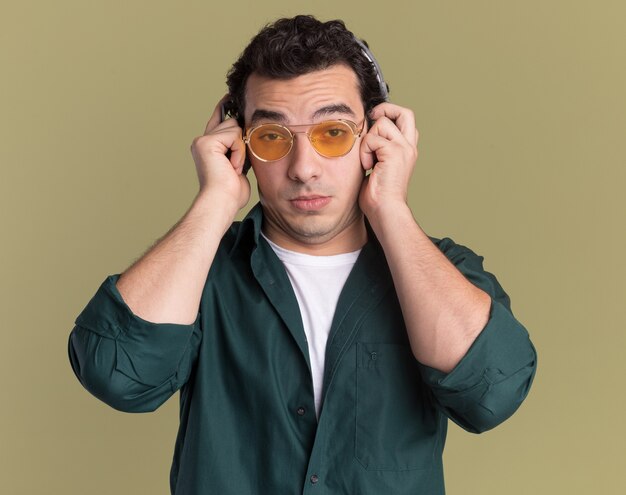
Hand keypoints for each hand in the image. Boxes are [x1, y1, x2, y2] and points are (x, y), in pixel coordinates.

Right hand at [190, 96, 250, 211]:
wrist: (222, 202)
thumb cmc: (231, 192)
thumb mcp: (239, 165)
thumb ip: (239, 148)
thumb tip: (248, 134)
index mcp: (208, 147)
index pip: (218, 121)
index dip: (224, 107)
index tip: (230, 96)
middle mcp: (202, 141)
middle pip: (232, 123)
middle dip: (242, 142)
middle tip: (236, 165)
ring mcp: (202, 141)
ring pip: (235, 128)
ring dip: (241, 150)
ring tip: (234, 167)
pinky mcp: (206, 142)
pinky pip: (235, 136)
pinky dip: (239, 152)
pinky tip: (232, 166)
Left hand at [358, 103, 418, 217]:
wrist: (385, 211)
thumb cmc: (378, 196)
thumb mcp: (378, 166)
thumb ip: (376, 150)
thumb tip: (363, 136)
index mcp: (407, 150)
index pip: (405, 120)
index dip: (389, 116)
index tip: (372, 124)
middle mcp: (409, 147)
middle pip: (404, 112)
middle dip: (385, 109)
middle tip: (371, 120)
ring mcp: (404, 148)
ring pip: (382, 122)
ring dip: (368, 139)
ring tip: (368, 159)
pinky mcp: (395, 152)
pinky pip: (372, 138)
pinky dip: (364, 151)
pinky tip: (368, 166)